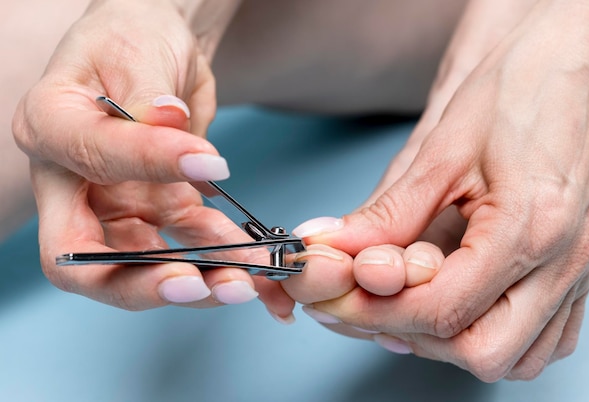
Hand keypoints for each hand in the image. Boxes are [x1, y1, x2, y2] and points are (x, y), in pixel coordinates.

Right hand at [12, 0, 294, 317]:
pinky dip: (223, 253)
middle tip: (200, 284)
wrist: (154, 47)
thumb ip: (148, 93)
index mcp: (51, 129)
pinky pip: (190, 240)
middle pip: (90, 259)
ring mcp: (117, 201)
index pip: (85, 164)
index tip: (207, 161)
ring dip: (199, 278)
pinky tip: (253, 258)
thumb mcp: (137, 52)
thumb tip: (168, 121)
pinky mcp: (158, 207)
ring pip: (147, 263)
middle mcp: (74, 180)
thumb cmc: (131, 38)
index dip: (144, 167)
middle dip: (146, 282)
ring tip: (247, 281)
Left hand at [291, 2, 588, 380]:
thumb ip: (389, 211)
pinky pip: (544, 338)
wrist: (571, 57)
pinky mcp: (576, 268)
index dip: (376, 311)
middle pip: (483, 351)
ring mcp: (577, 269)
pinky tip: (456, 307)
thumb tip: (337, 248)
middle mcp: (563, 261)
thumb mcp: (441, 147)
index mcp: (531, 227)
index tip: (337, 298)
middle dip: (412, 335)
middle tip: (367, 303)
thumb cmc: (518, 86)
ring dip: (452, 342)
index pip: (443, 309)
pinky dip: (492, 335)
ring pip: (518, 357)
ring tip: (406, 304)